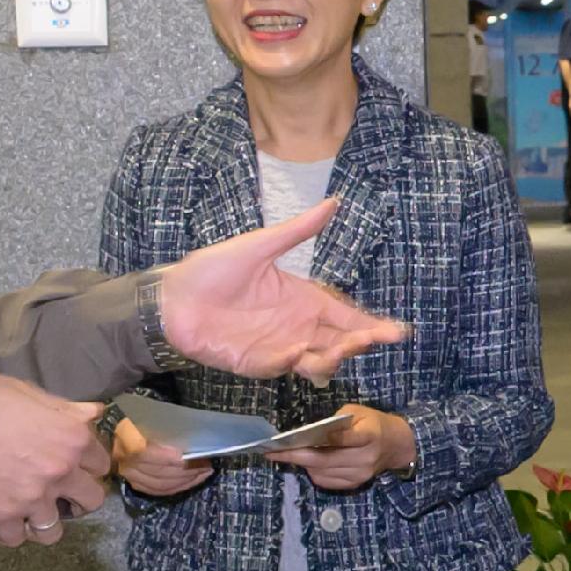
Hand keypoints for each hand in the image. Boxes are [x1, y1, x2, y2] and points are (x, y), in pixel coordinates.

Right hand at [0, 374, 111, 539]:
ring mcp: (34, 498)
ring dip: (44, 524)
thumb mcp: (34, 392)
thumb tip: (95, 413)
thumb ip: (67, 409)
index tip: (77, 465)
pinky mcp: (4, 515)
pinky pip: (14, 538)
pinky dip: (6, 532)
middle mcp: (62, 472)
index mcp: (74, 439)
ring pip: (54, 531)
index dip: (89, 465)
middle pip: (91, 501)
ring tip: (31, 516)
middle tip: (62, 494)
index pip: (102, 463)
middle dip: (79, 499)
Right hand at [109, 417, 214, 498]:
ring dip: (186, 481)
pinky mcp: (135, 484)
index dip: (169, 459)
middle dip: (187, 471)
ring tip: (204, 473)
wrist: (111, 433)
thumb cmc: (132, 421)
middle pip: (160, 473)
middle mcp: (127, 463)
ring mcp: (130, 476)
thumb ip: (159, 425)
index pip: (147, 455)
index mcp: (127, 442)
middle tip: (207, 465)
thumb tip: (185, 434)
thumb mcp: (143, 417)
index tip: (188, 457)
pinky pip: (158, 491)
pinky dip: (177, 488)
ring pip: (161, 485)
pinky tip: (191, 482)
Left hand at [156, 202, 408, 379]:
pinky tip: (306, 354)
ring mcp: (280, 346)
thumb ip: (298, 230)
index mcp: (302, 298)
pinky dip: (300, 363)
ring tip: (344, 346)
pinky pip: (287, 367)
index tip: (396, 331)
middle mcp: (297, 325)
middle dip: (362, 341)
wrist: (174, 299)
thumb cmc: (213, 270)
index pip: (344, 314)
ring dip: (336, 355)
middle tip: (378, 338)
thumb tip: (333, 202)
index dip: (370, 323)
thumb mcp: (260, 245)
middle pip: (340, 340)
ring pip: (320, 358)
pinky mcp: (259, 363)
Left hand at [284, 405, 414, 494]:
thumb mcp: (358, 412)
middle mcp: (364, 458)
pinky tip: (306, 462)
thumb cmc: (373, 423)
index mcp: (368, 435)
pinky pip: (325, 481)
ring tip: (285, 454)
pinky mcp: (353, 484)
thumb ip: (336, 422)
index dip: (312, 439)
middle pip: (324, 459)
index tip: (288, 438)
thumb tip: (309, 433)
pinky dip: (312, 471)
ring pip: (321, 472)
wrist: (396, 446)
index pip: (339, 439)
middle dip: (295, 455)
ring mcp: (359, 475)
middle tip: (271, 452)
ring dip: (301, 463)